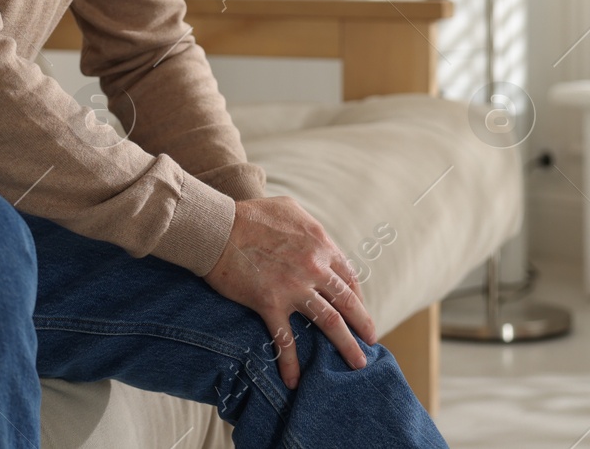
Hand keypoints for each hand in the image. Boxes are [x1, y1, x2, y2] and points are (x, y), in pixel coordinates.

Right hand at [203, 195, 375, 389]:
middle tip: (372, 341)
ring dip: (347, 345)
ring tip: (357, 362)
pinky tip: (294, 380)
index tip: (359, 311)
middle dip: (363, 324)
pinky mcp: (270, 303)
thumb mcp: (289, 208)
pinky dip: (291, 363)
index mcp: (321, 244)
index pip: (348, 276)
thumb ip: (308, 225)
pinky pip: (285, 339)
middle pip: (348, 301)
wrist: (217, 228)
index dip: (357, 297)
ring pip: (329, 322)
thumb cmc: (250, 215)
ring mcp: (294, 287)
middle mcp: (314, 266)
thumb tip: (315, 237)